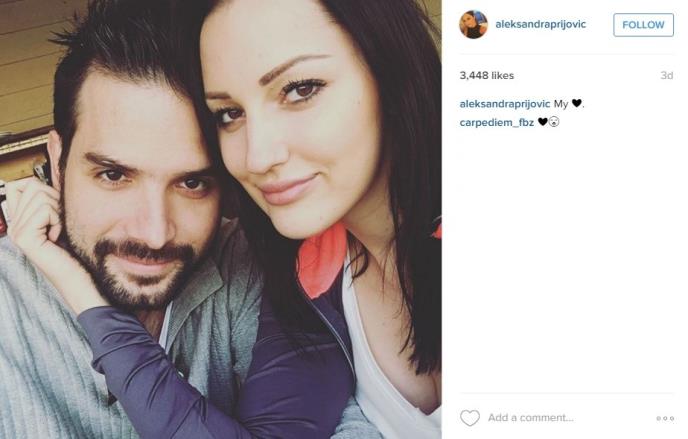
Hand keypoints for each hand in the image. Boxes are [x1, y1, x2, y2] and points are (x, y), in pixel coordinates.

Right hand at [6, 178, 108, 313]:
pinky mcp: (24, 238)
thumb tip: (48, 177)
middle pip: (31, 185)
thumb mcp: (62, 218)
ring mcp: (17, 232)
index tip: (54, 211)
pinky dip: (57, 219)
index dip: (41, 188)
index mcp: (21, 219)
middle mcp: (14, 225)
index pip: (19, 184)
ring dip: (57, 211)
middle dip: (53, 199)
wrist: (81, 277)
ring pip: (39, 195)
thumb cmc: (77, 249)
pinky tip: (57, 237)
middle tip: (58, 223)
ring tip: (58, 231)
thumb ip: (50, 199)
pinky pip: (44, 209)